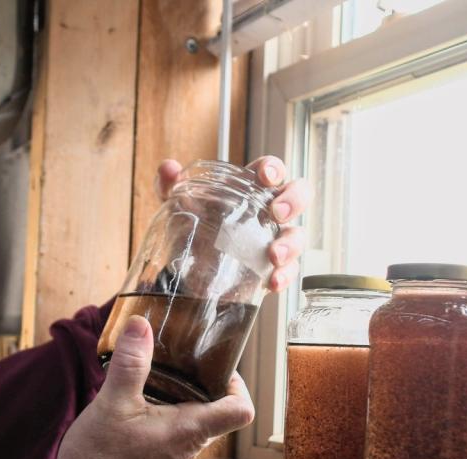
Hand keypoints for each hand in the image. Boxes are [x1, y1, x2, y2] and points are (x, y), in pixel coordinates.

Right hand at [53, 316, 254, 458]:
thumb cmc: (100, 455)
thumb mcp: (112, 401)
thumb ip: (130, 363)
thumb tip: (141, 325)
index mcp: (189, 429)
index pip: (241, 411)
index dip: (238, 385)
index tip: (216, 366)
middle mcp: (189, 445)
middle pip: (218, 410)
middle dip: (204, 382)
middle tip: (181, 359)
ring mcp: (174, 455)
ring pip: (194, 420)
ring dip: (182, 396)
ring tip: (157, 374)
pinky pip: (174, 431)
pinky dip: (165, 411)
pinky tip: (139, 399)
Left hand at [154, 156, 310, 291]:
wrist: (189, 267)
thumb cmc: (195, 225)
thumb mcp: (179, 205)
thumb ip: (171, 184)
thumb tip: (168, 168)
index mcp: (250, 188)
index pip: (271, 170)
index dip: (274, 169)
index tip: (266, 177)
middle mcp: (269, 212)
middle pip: (298, 196)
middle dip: (294, 201)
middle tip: (277, 212)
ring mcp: (275, 239)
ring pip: (298, 236)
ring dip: (291, 244)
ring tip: (274, 255)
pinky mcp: (273, 268)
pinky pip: (290, 271)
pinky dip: (285, 276)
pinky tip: (273, 282)